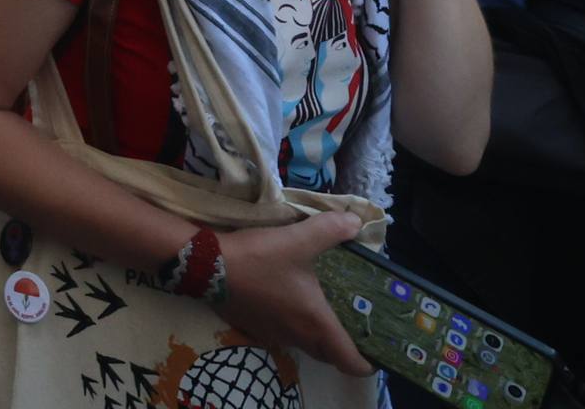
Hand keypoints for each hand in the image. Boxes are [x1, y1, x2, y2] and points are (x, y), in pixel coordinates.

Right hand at [213, 208, 371, 374]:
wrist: (208, 266)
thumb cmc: (260, 258)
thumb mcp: (299, 238)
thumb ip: (331, 229)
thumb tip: (356, 222)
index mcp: (316, 322)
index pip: (350, 361)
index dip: (367, 363)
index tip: (376, 352)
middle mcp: (297, 336)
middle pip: (328, 354)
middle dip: (342, 346)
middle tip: (350, 324)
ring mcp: (273, 334)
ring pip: (304, 343)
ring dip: (315, 333)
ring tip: (320, 307)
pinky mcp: (254, 326)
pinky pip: (282, 333)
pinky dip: (291, 323)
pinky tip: (285, 298)